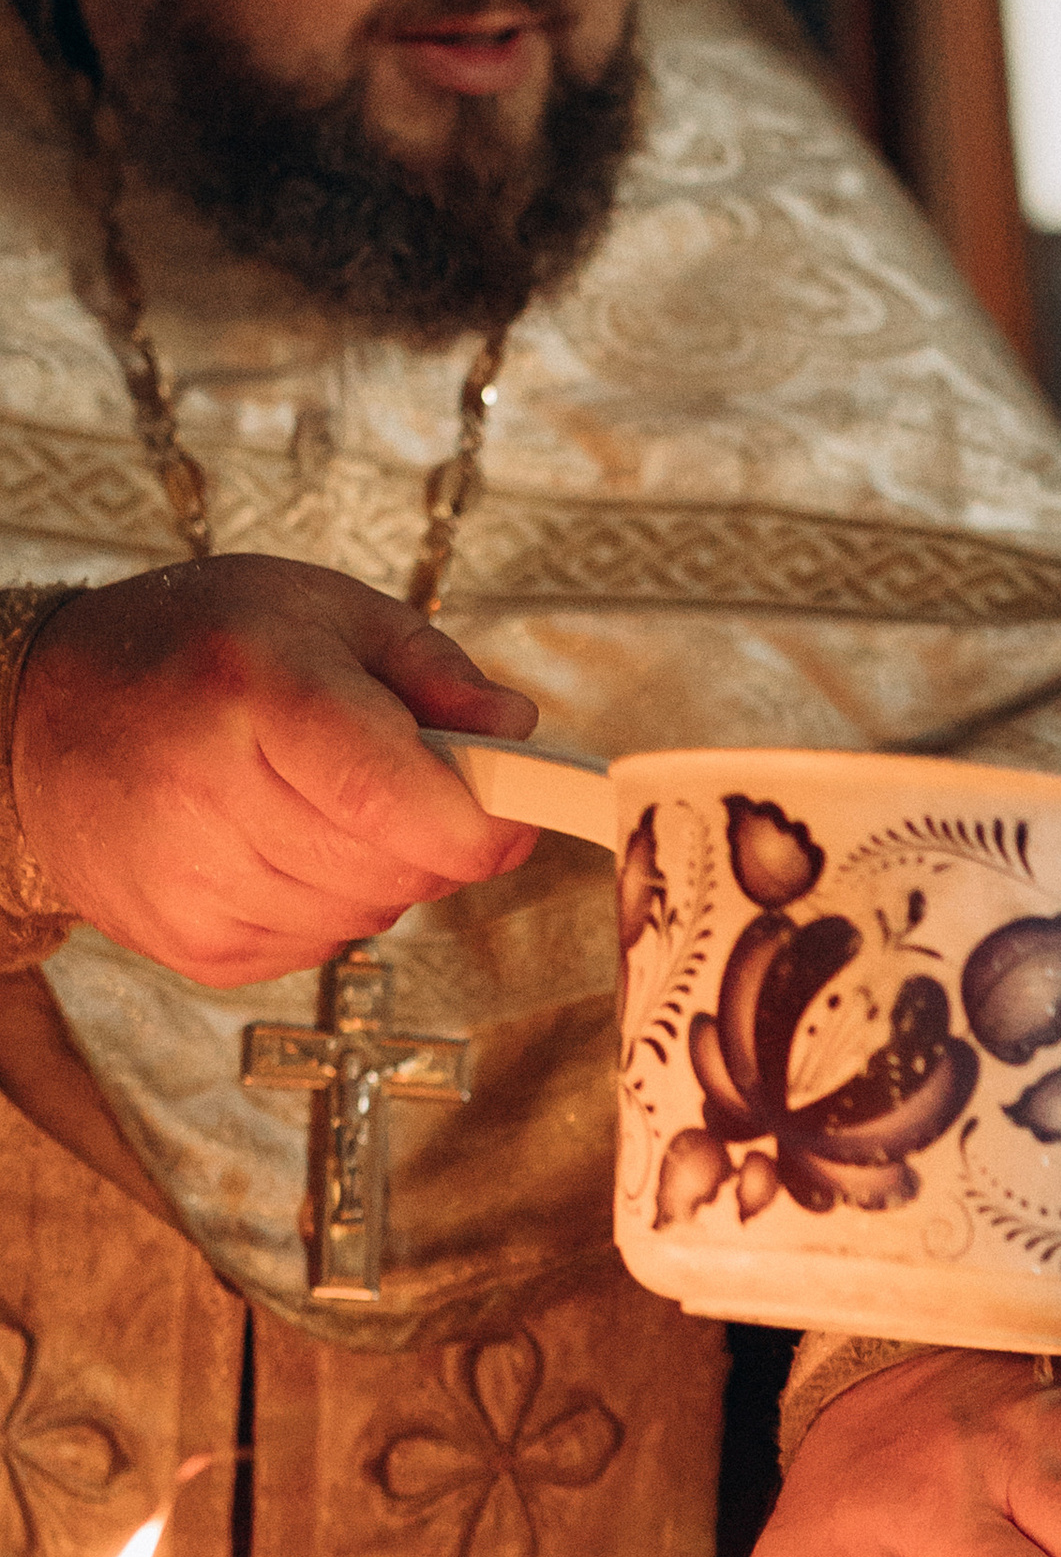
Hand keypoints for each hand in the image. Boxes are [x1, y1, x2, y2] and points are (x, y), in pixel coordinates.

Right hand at [13, 556, 538, 983]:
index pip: (403, 802)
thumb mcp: (322, 611)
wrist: (41, 720)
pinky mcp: (193, 945)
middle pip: (404, 866)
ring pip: (373, 912)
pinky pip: (325, 942)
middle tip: (403, 776)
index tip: (513, 801)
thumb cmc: (193, 651)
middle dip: (435, 831)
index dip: (485, 819)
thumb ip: (435, 669)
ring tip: (319, 799)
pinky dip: (329, 899)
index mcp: (255, 692)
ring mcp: (195, 885)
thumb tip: (517, 733)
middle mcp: (211, 795)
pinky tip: (277, 841)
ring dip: (381, 866)